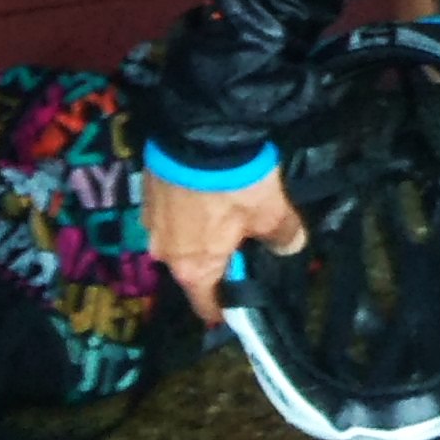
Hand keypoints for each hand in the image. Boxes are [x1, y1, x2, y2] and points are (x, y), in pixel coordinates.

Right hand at [144, 162, 305, 326]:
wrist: (197, 131)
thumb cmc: (234, 184)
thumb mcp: (270, 211)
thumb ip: (282, 236)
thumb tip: (291, 248)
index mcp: (192, 267)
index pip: (206, 304)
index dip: (224, 308)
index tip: (238, 308)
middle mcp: (164, 251)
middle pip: (193, 267)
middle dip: (216, 259)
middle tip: (243, 243)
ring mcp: (151, 221)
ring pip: (180, 237)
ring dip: (200, 229)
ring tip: (225, 210)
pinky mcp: (148, 191)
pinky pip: (171, 210)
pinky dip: (187, 206)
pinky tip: (205, 189)